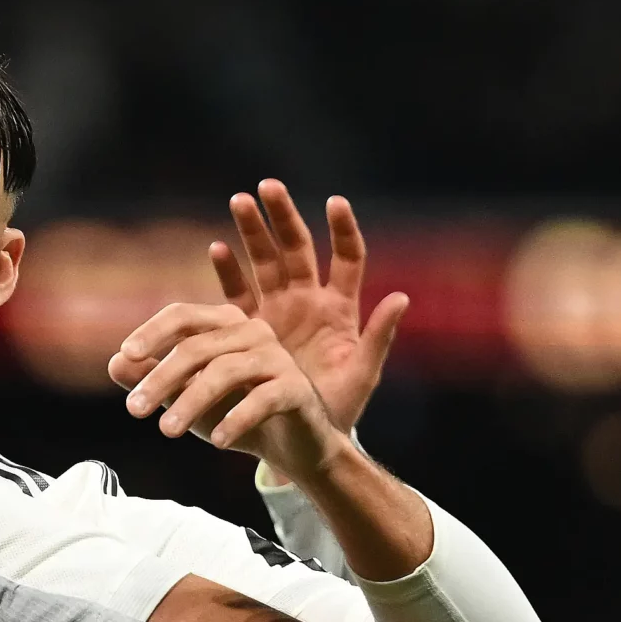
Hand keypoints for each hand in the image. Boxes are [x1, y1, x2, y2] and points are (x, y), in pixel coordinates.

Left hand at [109, 302, 351, 483]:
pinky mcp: (296, 388)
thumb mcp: (186, 397)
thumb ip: (153, 378)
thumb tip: (113, 364)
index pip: (184, 315)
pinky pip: (262, 399)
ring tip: (167, 432)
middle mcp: (253, 331)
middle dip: (162, 378)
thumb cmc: (232, 412)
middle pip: (198, 347)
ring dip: (191, 402)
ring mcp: (277, 358)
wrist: (289, 445)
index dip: (152, 332)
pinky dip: (236, 419)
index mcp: (225, 324)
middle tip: (134, 410)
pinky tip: (216, 441)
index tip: (126, 355)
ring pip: (226, 371)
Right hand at [210, 179, 408, 436]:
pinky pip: (235, 295)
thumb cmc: (340, 408)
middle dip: (282, 217)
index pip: (346, 258)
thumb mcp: (363, 374)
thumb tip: (402, 297)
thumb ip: (380, 336)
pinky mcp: (249, 329)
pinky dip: (227, 272)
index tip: (334, 203)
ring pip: (264, 262)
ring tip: (239, 201)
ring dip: (252, 232)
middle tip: (267, 186)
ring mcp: (277, 311)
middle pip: (297, 248)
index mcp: (340, 307)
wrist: (303, 435)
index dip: (342, 230)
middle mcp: (308, 301)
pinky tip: (217, 248)